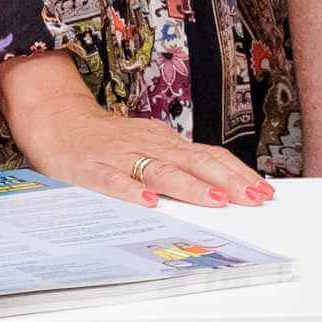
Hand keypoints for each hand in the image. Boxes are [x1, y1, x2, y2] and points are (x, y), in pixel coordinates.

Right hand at [0, 54, 272, 209]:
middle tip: (254, 199)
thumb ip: (178, 164)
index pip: (209, 156)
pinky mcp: (92, 169)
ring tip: (215, 201)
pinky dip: (132, 191)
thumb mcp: (148, 146)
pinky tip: (150, 202)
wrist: (56, 119)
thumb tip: (221, 185)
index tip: (264, 191)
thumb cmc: (107, 141)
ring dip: (189, 187)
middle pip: (193, 162)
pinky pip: (114, 181)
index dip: (238, 173)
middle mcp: (148, 145)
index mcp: (164, 142)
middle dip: (227, 181)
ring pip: (159, 171)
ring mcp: (121, 156)